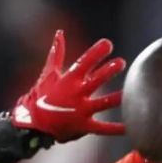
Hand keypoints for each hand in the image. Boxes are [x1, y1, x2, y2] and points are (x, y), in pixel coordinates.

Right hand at [11, 30, 125, 142]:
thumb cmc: (40, 97)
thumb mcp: (48, 73)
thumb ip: (56, 53)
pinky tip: (129, 127)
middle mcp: (76, 94)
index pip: (84, 62)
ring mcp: (80, 111)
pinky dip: (115, 129)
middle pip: (96, 80)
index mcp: (69, 80)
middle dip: (108, 71)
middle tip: (121, 63)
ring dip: (116, 97)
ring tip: (129, 92)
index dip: (96, 53)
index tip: (108, 44)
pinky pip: (102, 128)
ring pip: (102, 103)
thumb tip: (60, 33)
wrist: (32, 124)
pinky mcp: (83, 126)